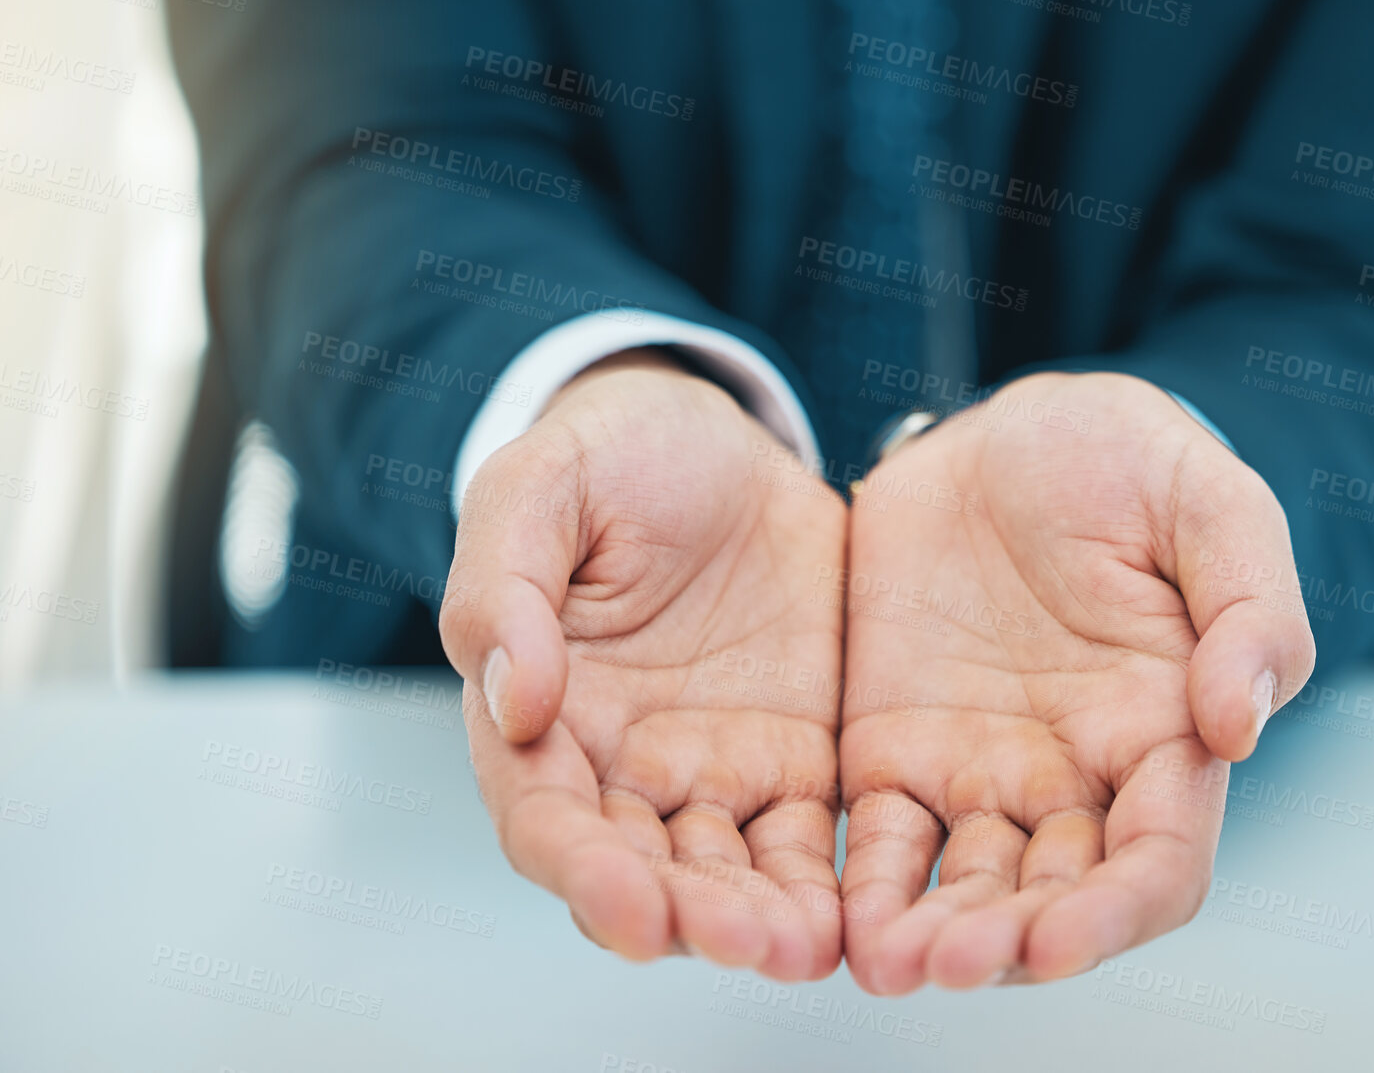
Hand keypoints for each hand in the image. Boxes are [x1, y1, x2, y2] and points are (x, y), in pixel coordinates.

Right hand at [440, 351, 848, 980]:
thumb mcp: (539, 487)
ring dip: (760, 920)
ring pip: (728, 875)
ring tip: (803, 946)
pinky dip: (826, 886)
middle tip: (743, 941)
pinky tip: (855, 915)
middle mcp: (621, 766)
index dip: (584, 871)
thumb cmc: (608, 457)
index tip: (631, 908)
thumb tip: (512, 700)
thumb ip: (505, 587)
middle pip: (644, 871)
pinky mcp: (795, 761)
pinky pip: (808, 840)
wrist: (717, 439)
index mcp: (542, 715)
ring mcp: (712, 771)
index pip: (547, 818)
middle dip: (689, 917)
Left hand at [837, 372, 1314, 992]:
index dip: (1115, 914)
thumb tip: (1237, 728)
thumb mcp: (1208, 504)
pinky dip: (857, 887)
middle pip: (1051, 900)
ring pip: (961, 889)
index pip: (1157, 863)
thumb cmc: (1122, 459)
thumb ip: (1248, 610)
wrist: (1001, 433)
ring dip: (928, 937)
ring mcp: (979, 772)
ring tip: (884, 959)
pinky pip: (876, 840)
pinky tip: (828, 916)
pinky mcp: (892, 750)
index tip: (1059, 939)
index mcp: (1163, 733)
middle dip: (1006, 945)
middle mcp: (1074, 778)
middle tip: (949, 961)